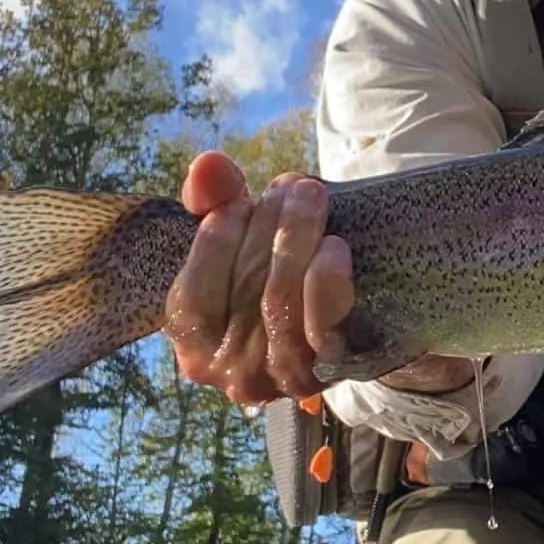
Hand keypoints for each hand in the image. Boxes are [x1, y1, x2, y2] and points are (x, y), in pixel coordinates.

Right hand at [163, 152, 357, 405]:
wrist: (349, 326)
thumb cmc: (273, 275)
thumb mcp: (239, 239)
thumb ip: (213, 202)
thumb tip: (207, 166)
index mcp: (195, 343)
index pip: (193, 295)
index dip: (215, 241)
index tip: (241, 199)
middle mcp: (231, 372)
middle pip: (243, 291)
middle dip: (267, 227)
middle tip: (293, 187)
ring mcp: (281, 378)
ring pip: (279, 303)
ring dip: (295, 240)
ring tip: (312, 197)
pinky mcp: (328, 373)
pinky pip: (321, 329)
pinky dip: (326, 283)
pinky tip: (335, 247)